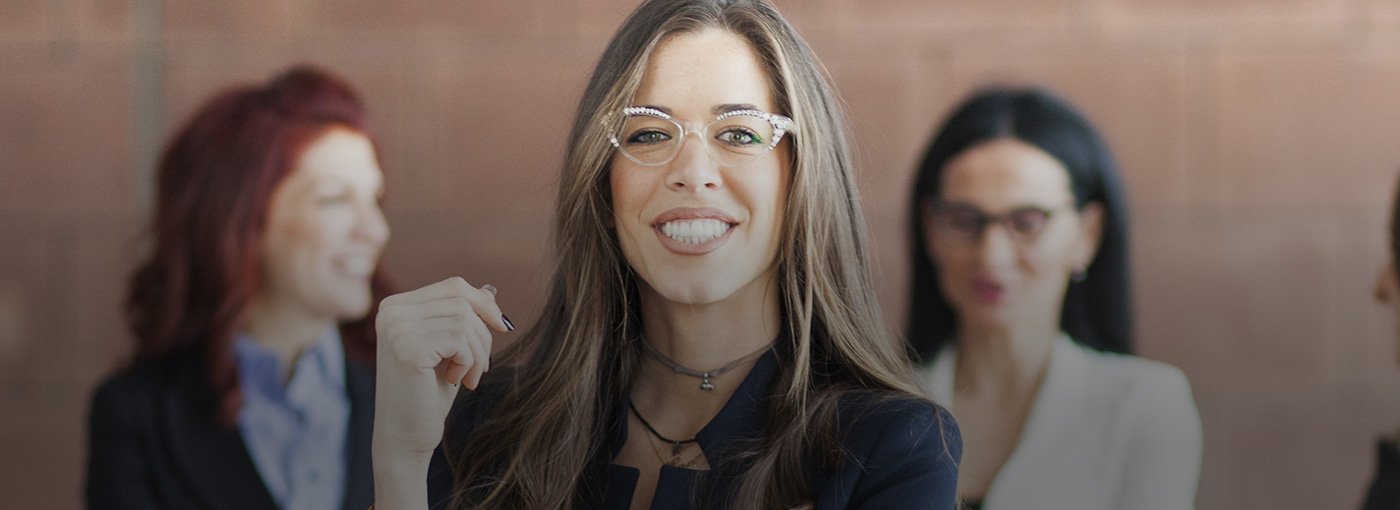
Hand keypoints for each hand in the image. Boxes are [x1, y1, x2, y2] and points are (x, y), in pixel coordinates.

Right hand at [373, 277, 511, 461]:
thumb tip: (489, 291)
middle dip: (483, 333)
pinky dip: (469, 362)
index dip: (484, 304)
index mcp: (395, 306)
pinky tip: (456, 381)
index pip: (452, 286)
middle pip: (461, 300)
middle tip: (483, 365)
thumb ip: (461, 317)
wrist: (405, 435)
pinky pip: (459, 340)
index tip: (502, 326)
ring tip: (469, 377)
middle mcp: (390, 312)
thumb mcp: (448, 348)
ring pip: (464, 320)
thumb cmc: (428, 391)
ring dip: (478, 352)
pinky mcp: (408, 348)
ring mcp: (396, 329)